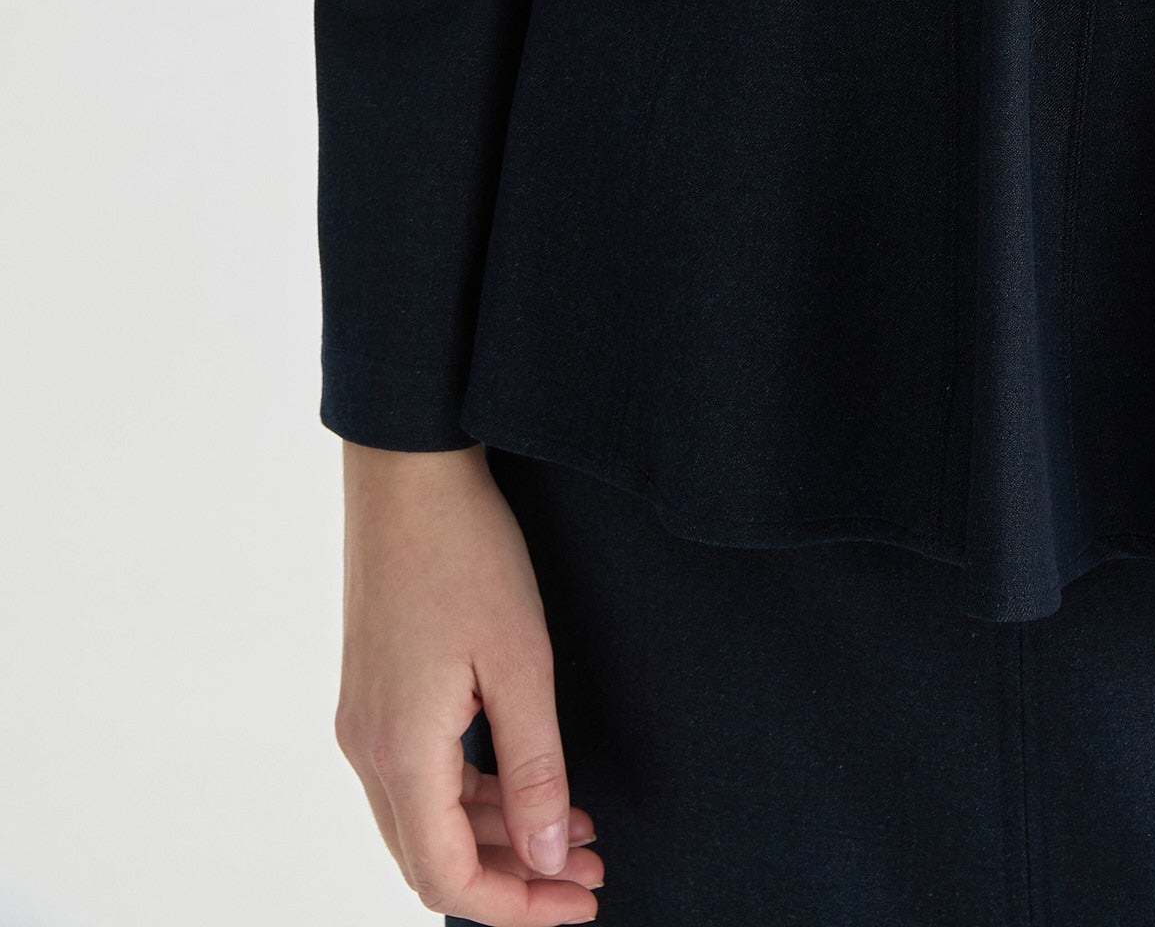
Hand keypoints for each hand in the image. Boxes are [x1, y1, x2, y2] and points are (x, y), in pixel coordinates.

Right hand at [336, 442, 604, 919]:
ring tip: (578, 832)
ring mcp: (366, 722)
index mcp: (399, 751)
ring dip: (498, 836)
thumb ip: (536, 768)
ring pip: (428, 821)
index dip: (515, 907)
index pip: (447, 878)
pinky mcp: (376, 695)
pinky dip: (474, 796)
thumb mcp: (521, 661)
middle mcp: (368, 751)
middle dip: (513, 879)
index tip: (579, 902)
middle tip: (587, 873)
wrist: (408, 471)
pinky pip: (421, 777)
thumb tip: (549, 858)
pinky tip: (532, 784)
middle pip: (433, 860)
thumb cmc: (467, 552)